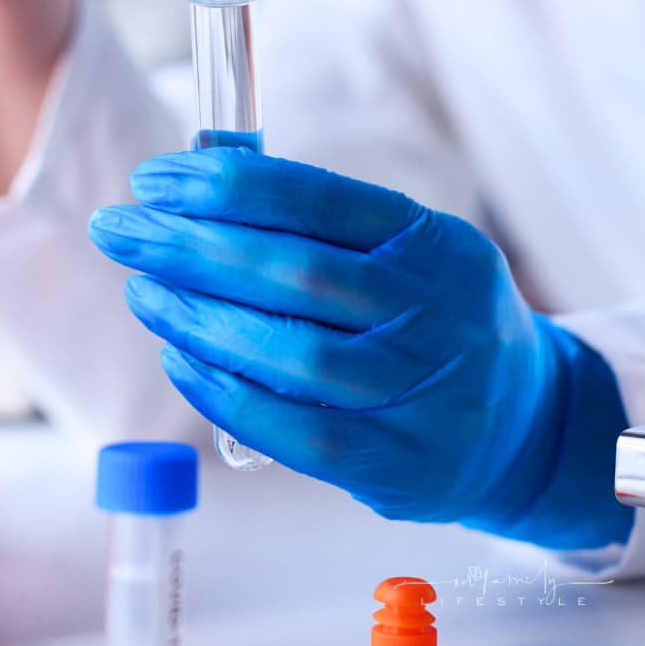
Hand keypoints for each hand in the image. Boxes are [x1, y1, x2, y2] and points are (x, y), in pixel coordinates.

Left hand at [90, 149, 630, 549]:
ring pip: (291, 354)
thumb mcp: (411, 246)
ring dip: (197, 318)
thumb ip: (319, 220)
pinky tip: (178, 356)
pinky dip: (223, 392)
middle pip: (294, 273)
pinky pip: (293, 432)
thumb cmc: (438, 314)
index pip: (318, 199)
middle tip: (121, 229)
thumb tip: (199, 185)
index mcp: (435, 243)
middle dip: (190, 246)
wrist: (524, 424)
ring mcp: (420, 397)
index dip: (228, 186)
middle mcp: (435, 316)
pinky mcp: (396, 466)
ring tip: (142, 290)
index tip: (157, 180)